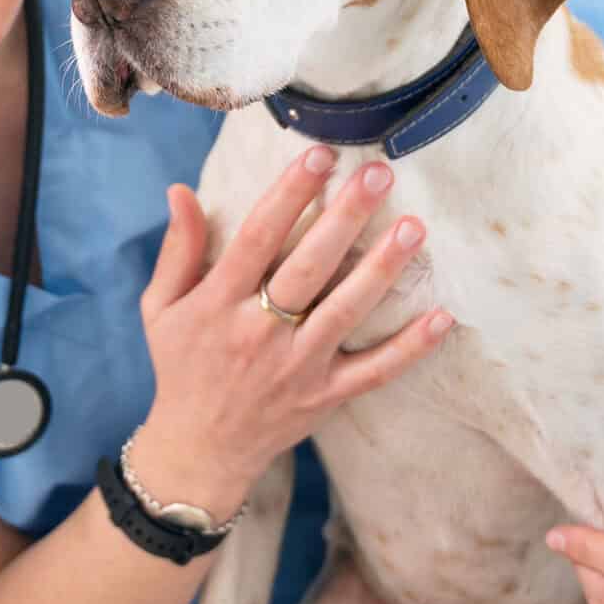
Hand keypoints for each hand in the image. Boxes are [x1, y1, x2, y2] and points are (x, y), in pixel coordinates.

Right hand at [133, 147, 454, 517]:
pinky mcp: (325, 396)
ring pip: (346, 310)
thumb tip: (181, 191)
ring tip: (413, 226)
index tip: (319, 154)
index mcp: (218, 304)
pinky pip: (374, 370)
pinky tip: (442, 316)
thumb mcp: (161, 307)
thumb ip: (178, 250)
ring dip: (381, 268)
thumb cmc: (180, 367)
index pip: (258, 236)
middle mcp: (259, 332)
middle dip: (345, 216)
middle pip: (308, 266)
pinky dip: (410, 348)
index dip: (289, 193)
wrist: (198, 449)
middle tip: (378, 174)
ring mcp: (297, 366)